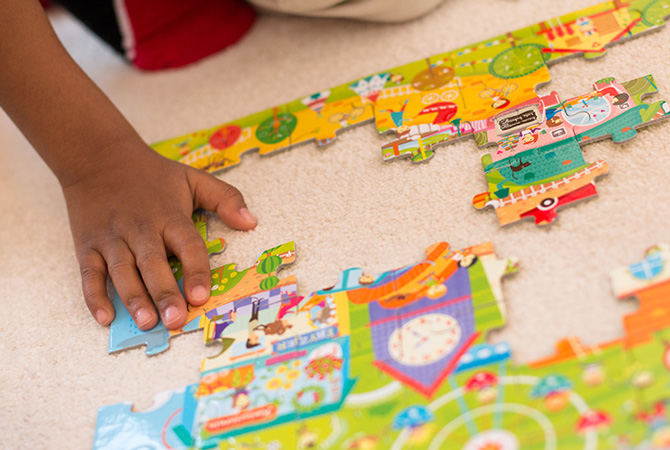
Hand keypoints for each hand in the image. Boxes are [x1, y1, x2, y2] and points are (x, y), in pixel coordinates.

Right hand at [62, 137, 255, 330]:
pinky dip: (95, 297)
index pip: (187, 245)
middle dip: (164, 292)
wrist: (98, 156)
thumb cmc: (151, 173)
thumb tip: (252, 222)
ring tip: (147, 323)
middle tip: (175, 319)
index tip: (201, 296)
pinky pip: (89, 274)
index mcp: (169, 216)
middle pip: (153, 263)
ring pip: (122, 272)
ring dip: (134, 298)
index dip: (196, 271)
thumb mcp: (193, 178)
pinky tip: (106, 318)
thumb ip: (225, 198)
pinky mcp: (87, 246)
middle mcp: (141, 229)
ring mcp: (112, 239)